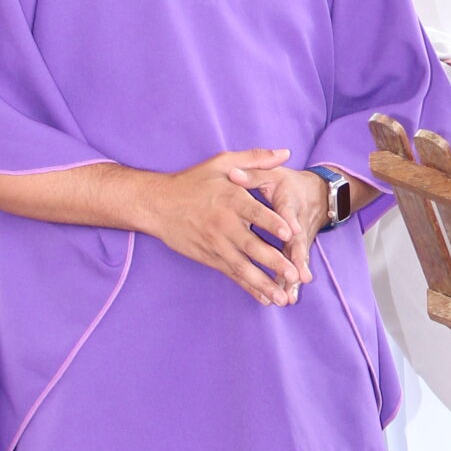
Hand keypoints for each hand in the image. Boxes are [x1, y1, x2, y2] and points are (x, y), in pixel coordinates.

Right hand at [134, 146, 310, 306]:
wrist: (157, 205)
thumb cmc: (192, 181)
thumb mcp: (222, 163)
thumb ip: (255, 158)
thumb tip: (285, 153)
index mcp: (230, 199)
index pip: (254, 212)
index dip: (272, 222)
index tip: (290, 232)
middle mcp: (223, 224)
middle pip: (251, 246)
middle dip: (273, 261)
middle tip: (294, 273)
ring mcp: (216, 244)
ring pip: (242, 267)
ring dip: (263, 283)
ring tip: (282, 298)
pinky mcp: (210, 258)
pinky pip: (232, 275)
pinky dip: (248, 288)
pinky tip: (264, 298)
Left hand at [229, 160, 329, 288]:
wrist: (318, 194)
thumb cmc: (289, 184)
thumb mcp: (273, 174)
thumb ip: (253, 173)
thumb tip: (233, 174)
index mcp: (289, 202)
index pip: (289, 211)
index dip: (289, 221)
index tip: (290, 231)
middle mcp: (297, 224)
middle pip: (298, 244)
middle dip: (298, 260)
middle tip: (297, 276)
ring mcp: (299, 240)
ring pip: (296, 260)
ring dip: (293, 279)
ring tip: (289, 296)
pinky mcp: (297, 250)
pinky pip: (293, 268)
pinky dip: (289, 283)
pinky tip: (285, 299)